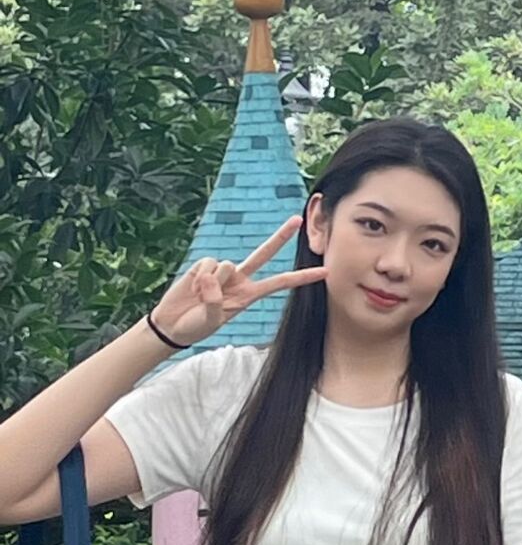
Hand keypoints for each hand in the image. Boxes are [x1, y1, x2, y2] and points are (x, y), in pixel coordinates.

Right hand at [150, 215, 327, 347]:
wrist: (173, 324)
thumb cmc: (197, 325)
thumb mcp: (213, 320)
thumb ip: (216, 300)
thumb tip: (212, 276)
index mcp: (249, 294)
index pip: (281, 283)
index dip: (302, 277)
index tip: (326, 271)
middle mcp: (240, 279)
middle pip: (264, 253)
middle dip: (280, 236)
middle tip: (298, 220)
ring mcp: (222, 271)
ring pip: (226, 266)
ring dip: (212, 284)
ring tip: (201, 297)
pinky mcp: (203, 265)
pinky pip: (208, 265)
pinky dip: (199, 278)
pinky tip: (193, 288)